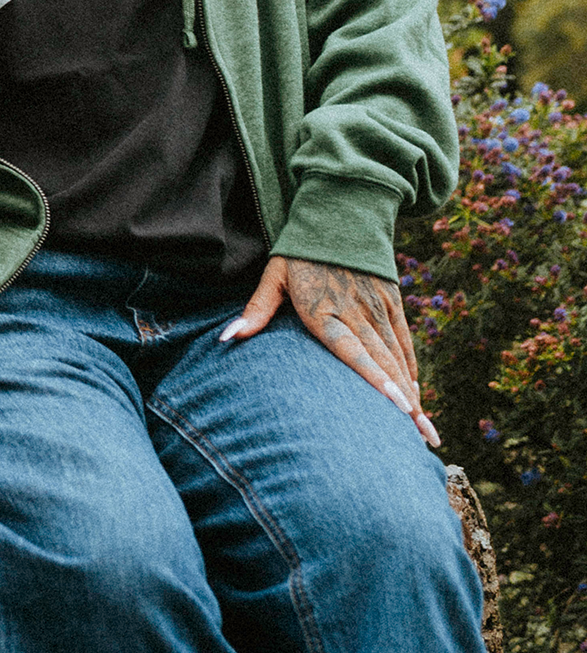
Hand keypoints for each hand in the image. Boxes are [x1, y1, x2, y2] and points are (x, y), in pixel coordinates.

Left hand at [222, 255, 438, 447]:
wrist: (341, 214)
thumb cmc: (299, 252)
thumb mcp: (274, 277)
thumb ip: (256, 310)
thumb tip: (226, 338)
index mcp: (325, 310)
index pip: (354, 351)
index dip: (376, 380)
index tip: (396, 407)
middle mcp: (357, 312)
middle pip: (384, 363)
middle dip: (404, 403)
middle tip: (421, 438)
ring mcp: (378, 308)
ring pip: (398, 357)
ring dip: (413, 394)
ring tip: (424, 429)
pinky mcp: (391, 302)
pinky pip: (404, 342)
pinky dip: (409, 369)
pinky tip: (414, 396)